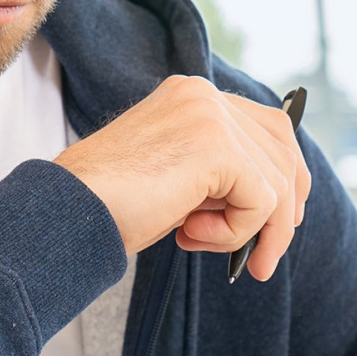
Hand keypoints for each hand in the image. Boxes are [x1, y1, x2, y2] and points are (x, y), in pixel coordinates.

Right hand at [51, 75, 311, 280]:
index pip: (269, 128)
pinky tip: (188, 235)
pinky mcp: (216, 145)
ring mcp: (211, 115)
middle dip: (282, 213)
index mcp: (194, 96)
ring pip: (277, 182)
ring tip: (197, 240)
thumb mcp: (179, 177)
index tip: (279, 225)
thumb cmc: (114, 204)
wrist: (71, 210)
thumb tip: (276, 203)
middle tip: (262, 260)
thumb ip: (221, 173)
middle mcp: (205, 95)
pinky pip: (260, 201)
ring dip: (248, 230)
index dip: (284, 179)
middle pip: (284, 150)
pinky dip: (234, 233)